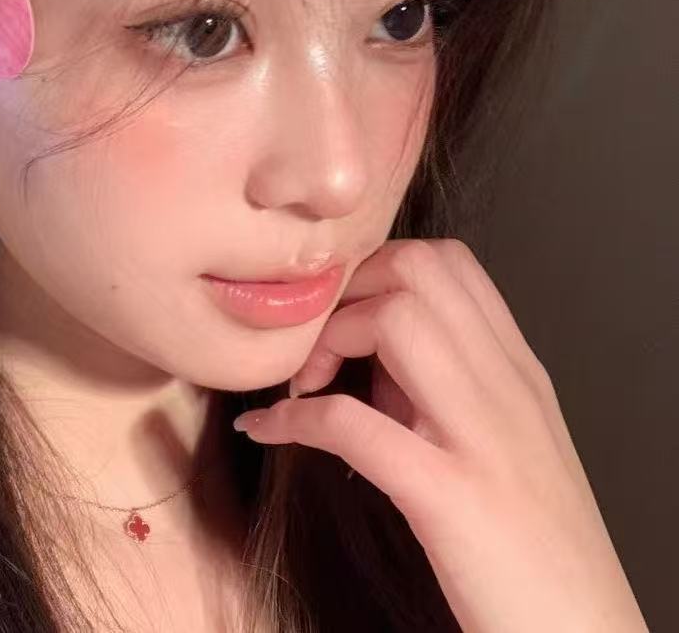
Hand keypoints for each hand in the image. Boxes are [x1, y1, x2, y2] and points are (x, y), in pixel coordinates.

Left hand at [232, 238, 648, 632]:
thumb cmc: (534, 543)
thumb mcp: (503, 440)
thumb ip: (444, 383)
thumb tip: (364, 348)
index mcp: (517, 372)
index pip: (448, 261)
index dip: (376, 266)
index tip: (342, 313)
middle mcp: (507, 389)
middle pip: (417, 269)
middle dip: (348, 290)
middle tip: (316, 344)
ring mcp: (482, 440)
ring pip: (396, 322)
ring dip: (327, 340)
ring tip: (301, 381)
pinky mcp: (450, 499)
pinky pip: (353, 426)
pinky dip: (296, 418)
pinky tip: (269, 429)